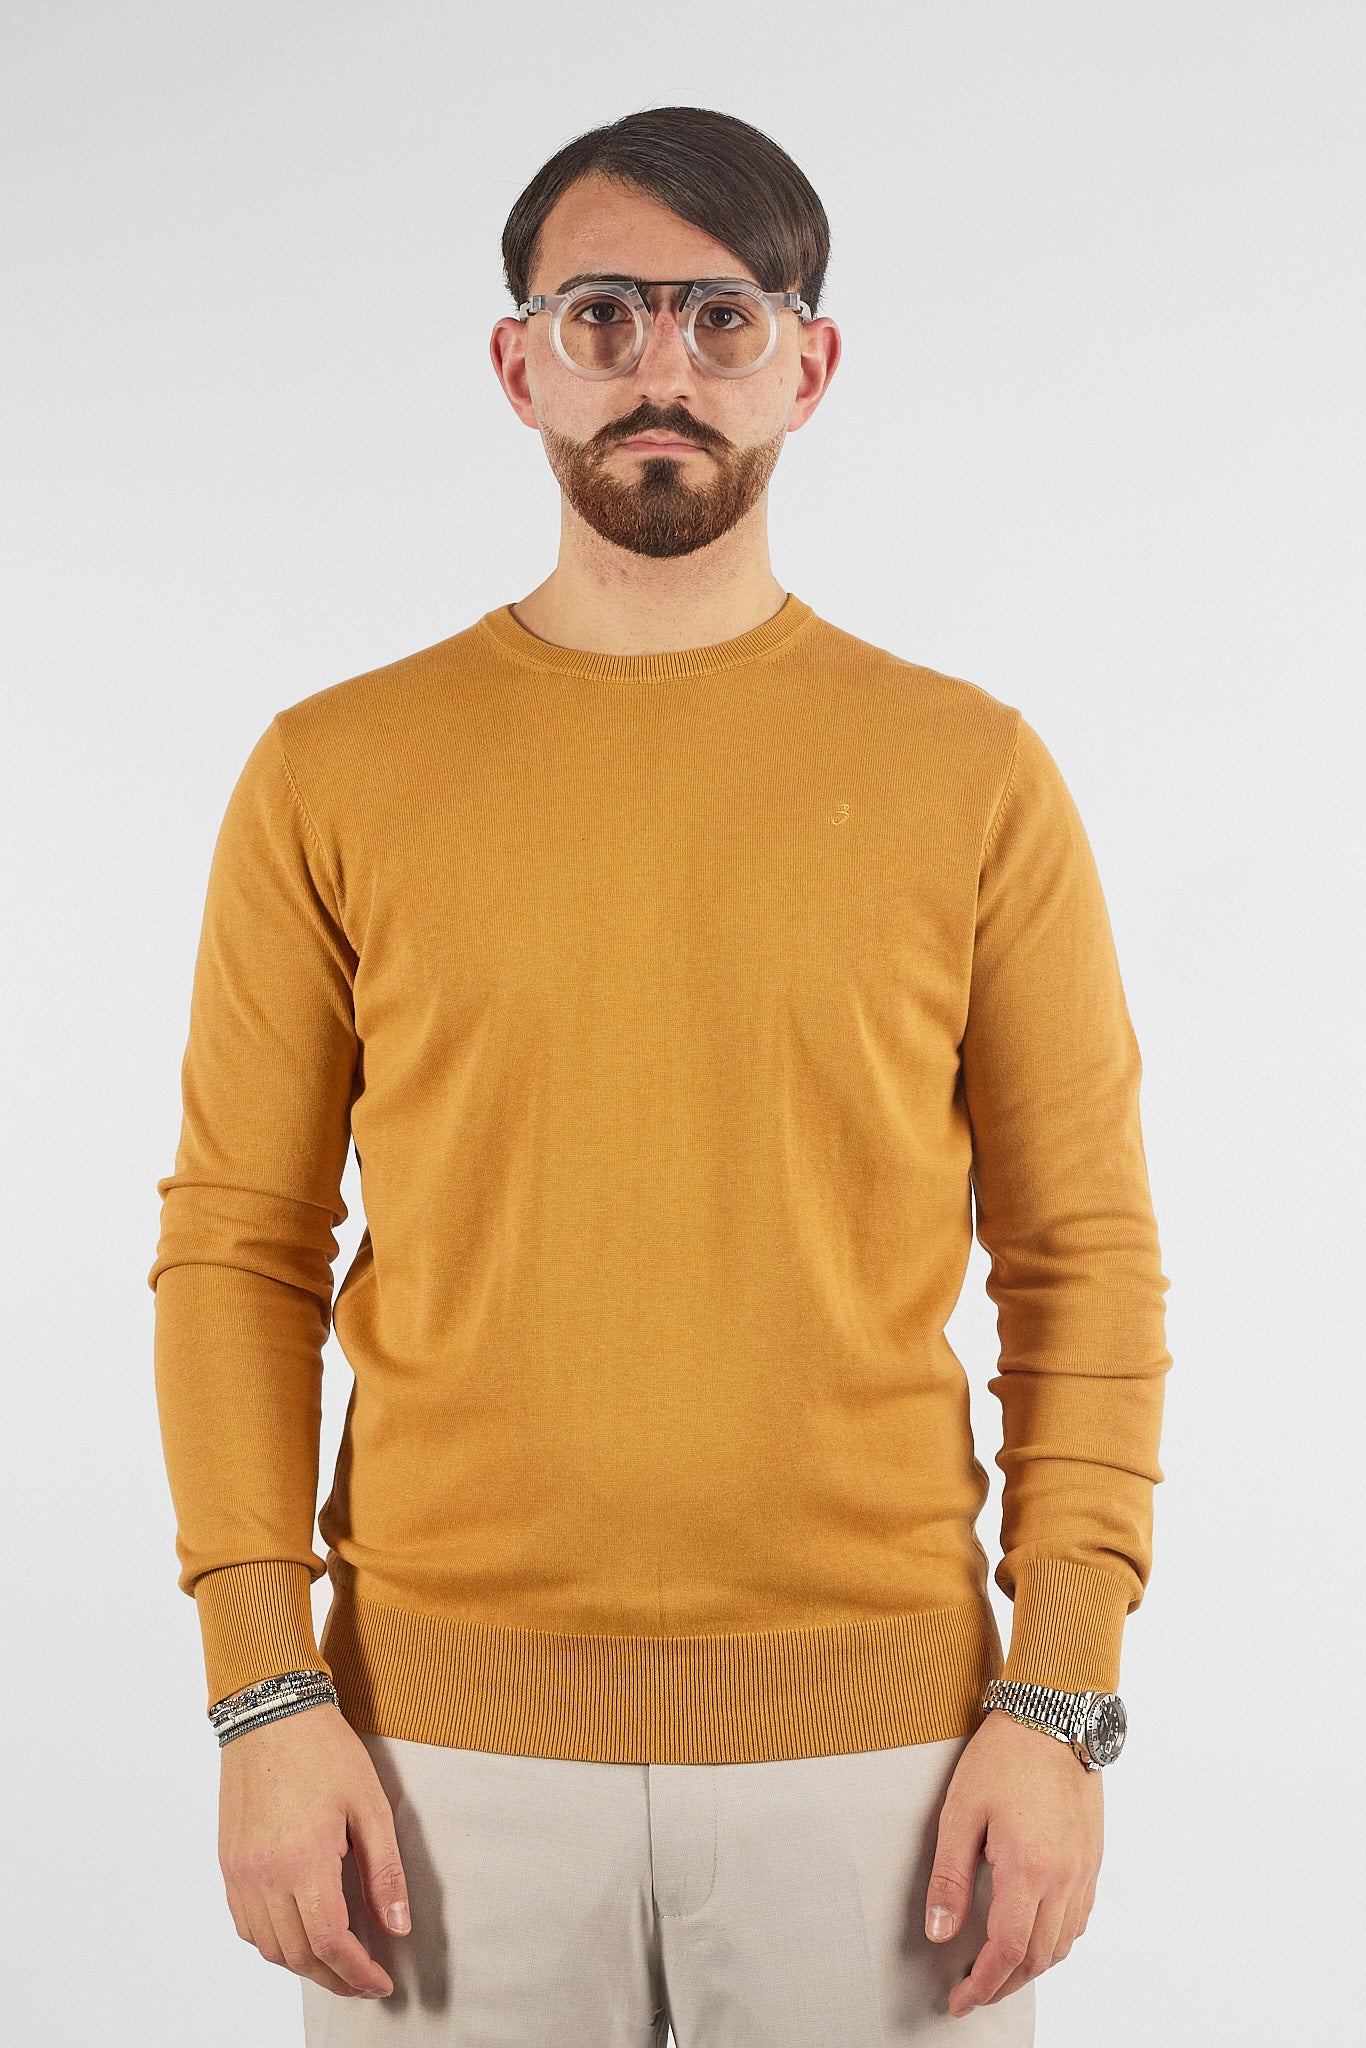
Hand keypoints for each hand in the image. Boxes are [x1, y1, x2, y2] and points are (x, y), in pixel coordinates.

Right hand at [217, 1701, 411, 1999]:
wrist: (270, 1712)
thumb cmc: (323, 1750)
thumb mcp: (370, 1805)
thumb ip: (385, 1872)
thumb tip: (397, 1926)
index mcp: (303, 1861)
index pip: (331, 1943)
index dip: (358, 1972)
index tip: (380, 1983)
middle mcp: (264, 1875)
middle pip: (299, 1954)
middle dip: (335, 1977)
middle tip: (364, 1980)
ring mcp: (240, 1872)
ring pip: (269, 1947)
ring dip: (303, 1964)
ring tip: (336, 1961)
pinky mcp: (228, 1863)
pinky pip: (246, 1924)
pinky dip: (272, 1942)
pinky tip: (297, 1933)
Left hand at [924, 1707, 1102, 2017]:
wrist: (1054, 1718)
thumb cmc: (1005, 1757)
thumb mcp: (961, 1812)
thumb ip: (950, 1877)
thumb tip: (940, 1932)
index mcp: (1029, 1870)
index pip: (1006, 1951)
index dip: (982, 1985)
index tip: (959, 2000)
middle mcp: (1064, 1879)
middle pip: (1036, 1958)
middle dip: (1003, 1984)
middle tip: (972, 1991)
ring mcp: (1084, 1871)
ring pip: (1062, 1945)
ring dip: (1030, 1967)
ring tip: (998, 1969)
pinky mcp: (1093, 1860)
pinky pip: (1078, 1920)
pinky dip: (1055, 1940)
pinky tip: (1033, 1934)